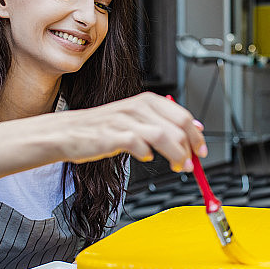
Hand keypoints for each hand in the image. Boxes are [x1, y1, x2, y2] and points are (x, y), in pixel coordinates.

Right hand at [57, 92, 206, 171]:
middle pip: (178, 126)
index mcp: (146, 101)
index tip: (202, 151)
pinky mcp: (113, 135)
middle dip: (190, 148)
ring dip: (177, 155)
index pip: (183, 116)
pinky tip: (145, 157)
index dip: (197, 136)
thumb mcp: (135, 119)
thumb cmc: (102, 128)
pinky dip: (147, 154)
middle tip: (191, 165)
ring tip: (178, 167)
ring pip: (164, 136)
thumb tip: (194, 128)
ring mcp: (126, 121)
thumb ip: (162, 122)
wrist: (68, 132)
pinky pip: (139, 145)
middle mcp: (138, 107)